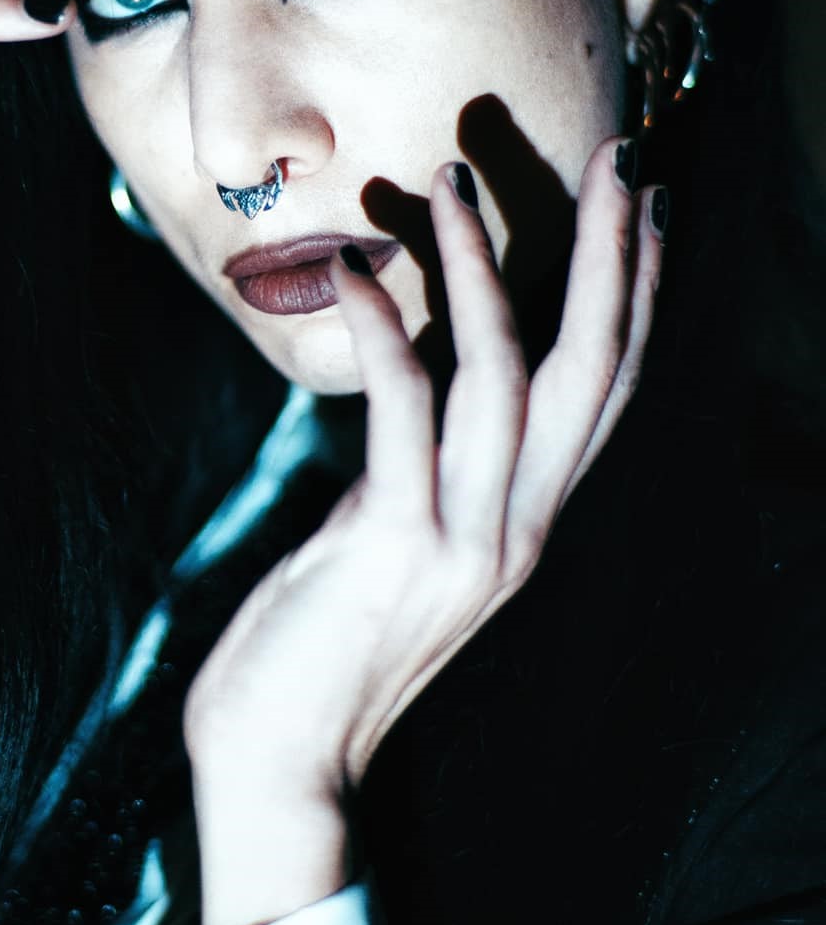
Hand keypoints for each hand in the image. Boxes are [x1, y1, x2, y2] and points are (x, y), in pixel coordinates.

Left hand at [184, 138, 664, 924]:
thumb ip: (419, 475)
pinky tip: (357, 269)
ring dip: (481, 266)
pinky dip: (385, 327)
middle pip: (591, 371)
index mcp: (522, 527)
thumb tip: (409, 390)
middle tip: (622, 162)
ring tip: (451, 180)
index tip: (646, 214)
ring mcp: (464, 541)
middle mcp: (515, 531)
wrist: (278, 763)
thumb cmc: (319, 646)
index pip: (604, 396)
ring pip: (505, 375)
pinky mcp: (392, 545)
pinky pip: (401, 407)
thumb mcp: (390, 546)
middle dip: (610, 260)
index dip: (636, 300)